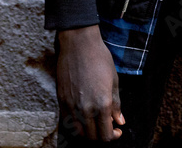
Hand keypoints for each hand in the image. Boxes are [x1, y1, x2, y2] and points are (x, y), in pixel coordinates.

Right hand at [57, 25, 124, 141]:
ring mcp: (72, 107)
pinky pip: (68, 123)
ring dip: (88, 132)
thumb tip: (120, 121)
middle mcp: (86, 109)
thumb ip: (116, 104)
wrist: (79, 45)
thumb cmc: (100, 59)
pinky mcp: (61, 102)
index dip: (112, 136)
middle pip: (92, 137)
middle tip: (107, 126)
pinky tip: (84, 116)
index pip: (105, 135)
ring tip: (95, 122)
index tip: (116, 130)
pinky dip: (76, 125)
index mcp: (102, 104)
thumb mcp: (114, 80)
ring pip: (79, 133)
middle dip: (102, 136)